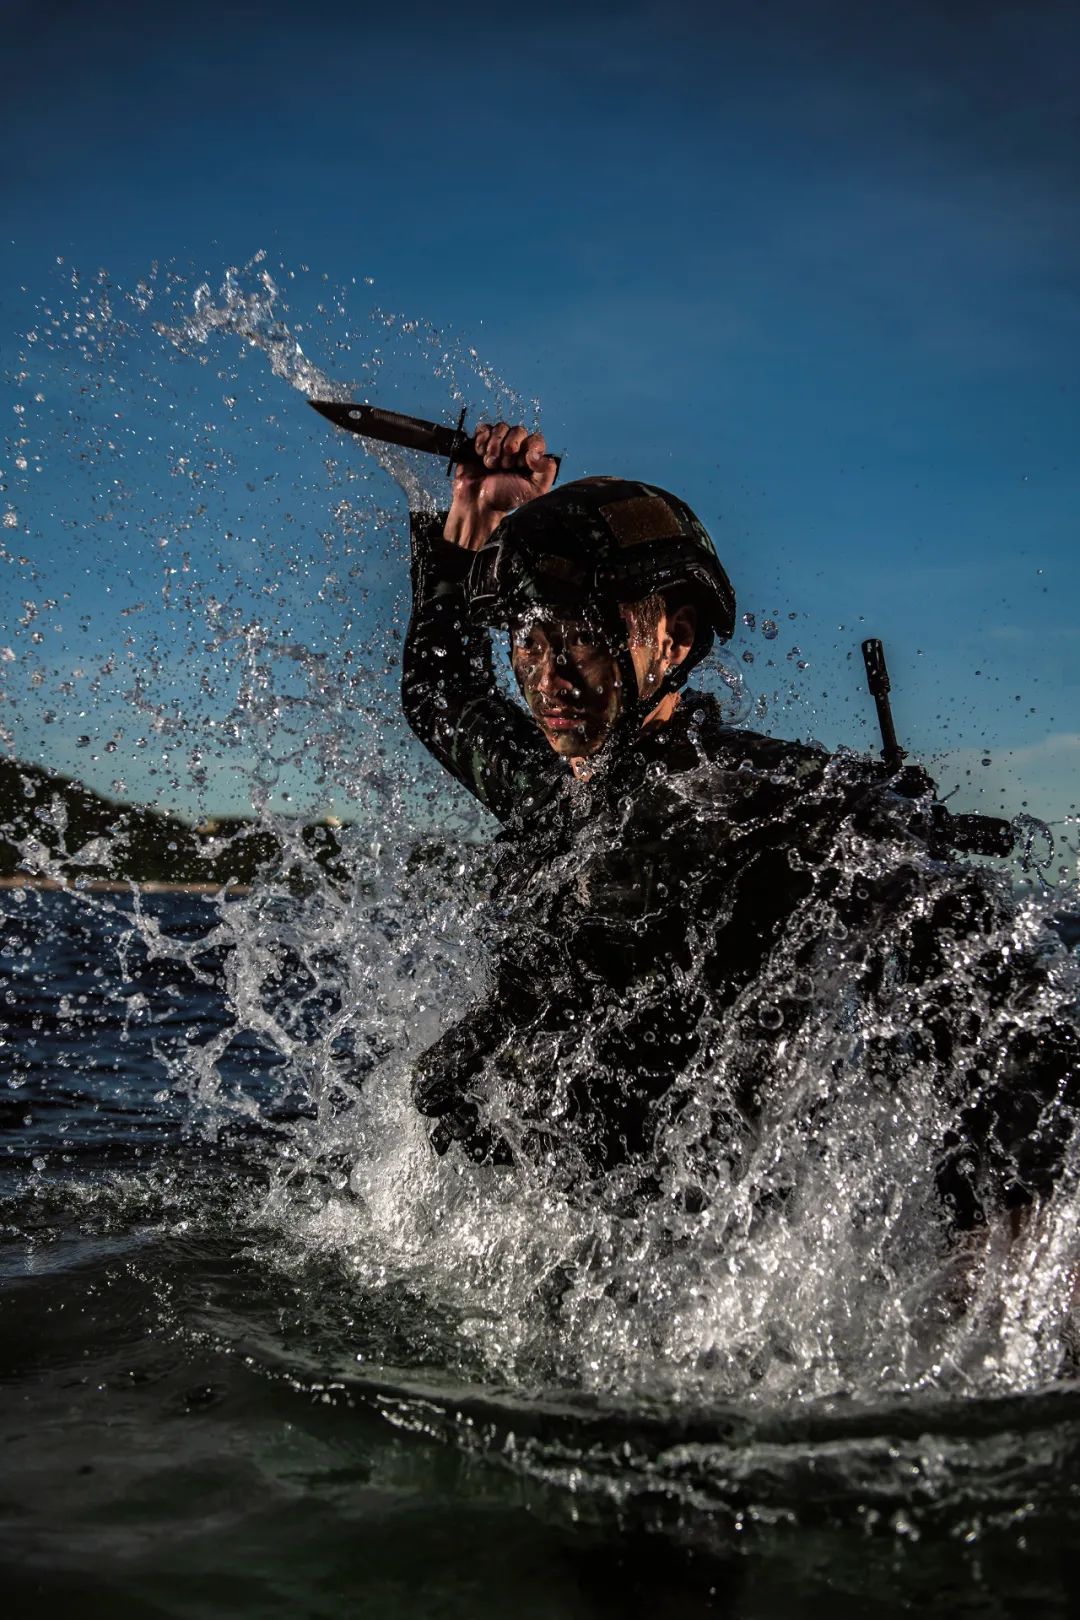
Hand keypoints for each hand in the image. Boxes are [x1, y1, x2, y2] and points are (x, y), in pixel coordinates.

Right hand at [444, 422, 556, 549]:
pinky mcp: (480, 443)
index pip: (536, 439)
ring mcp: (497, 445)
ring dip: (495, 445)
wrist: (477, 503)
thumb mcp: (535, 490)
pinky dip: (482, 440)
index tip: (521, 464)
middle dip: (510, 447)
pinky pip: (484, 428)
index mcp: (530, 459)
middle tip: (504, 466)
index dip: (528, 447)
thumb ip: (546, 471)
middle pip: (518, 430)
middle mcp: (516, 450)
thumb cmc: (506, 499)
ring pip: (501, 427)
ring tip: (491, 464)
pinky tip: (480, 454)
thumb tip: (536, 453)